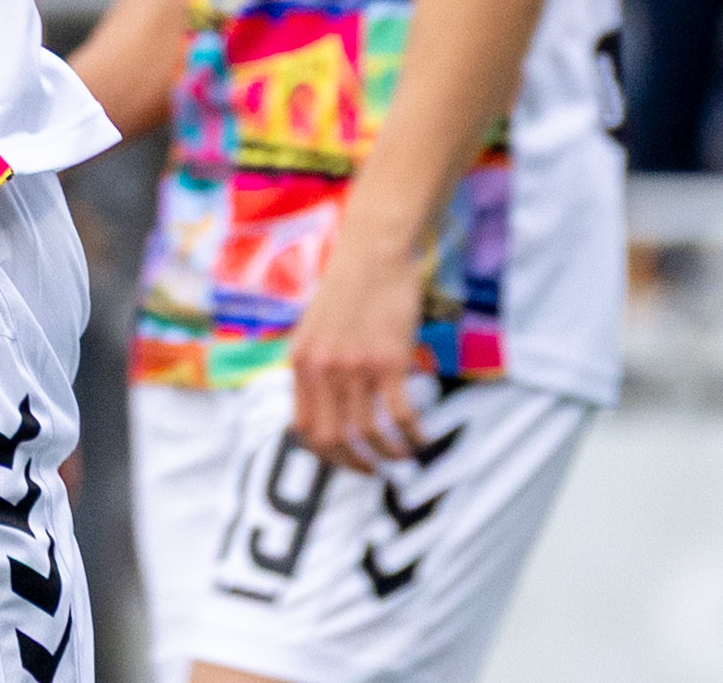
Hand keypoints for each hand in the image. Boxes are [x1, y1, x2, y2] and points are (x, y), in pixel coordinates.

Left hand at [287, 220, 427, 471]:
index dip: (324, 455)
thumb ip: (316, 365)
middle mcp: (321, 369)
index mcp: (301, 362)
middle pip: (331, 440)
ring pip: (368, 434)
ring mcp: (353, 366)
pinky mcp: (387, 361)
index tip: (346, 460)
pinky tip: (421, 437)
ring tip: (403, 455)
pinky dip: (412, 435)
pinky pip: (400, 416)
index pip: (303, 429)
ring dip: (389, 454)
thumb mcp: (315, 328)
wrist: (372, 252)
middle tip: (375, 471)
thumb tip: (324, 405)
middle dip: (355, 465)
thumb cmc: (349, 288)